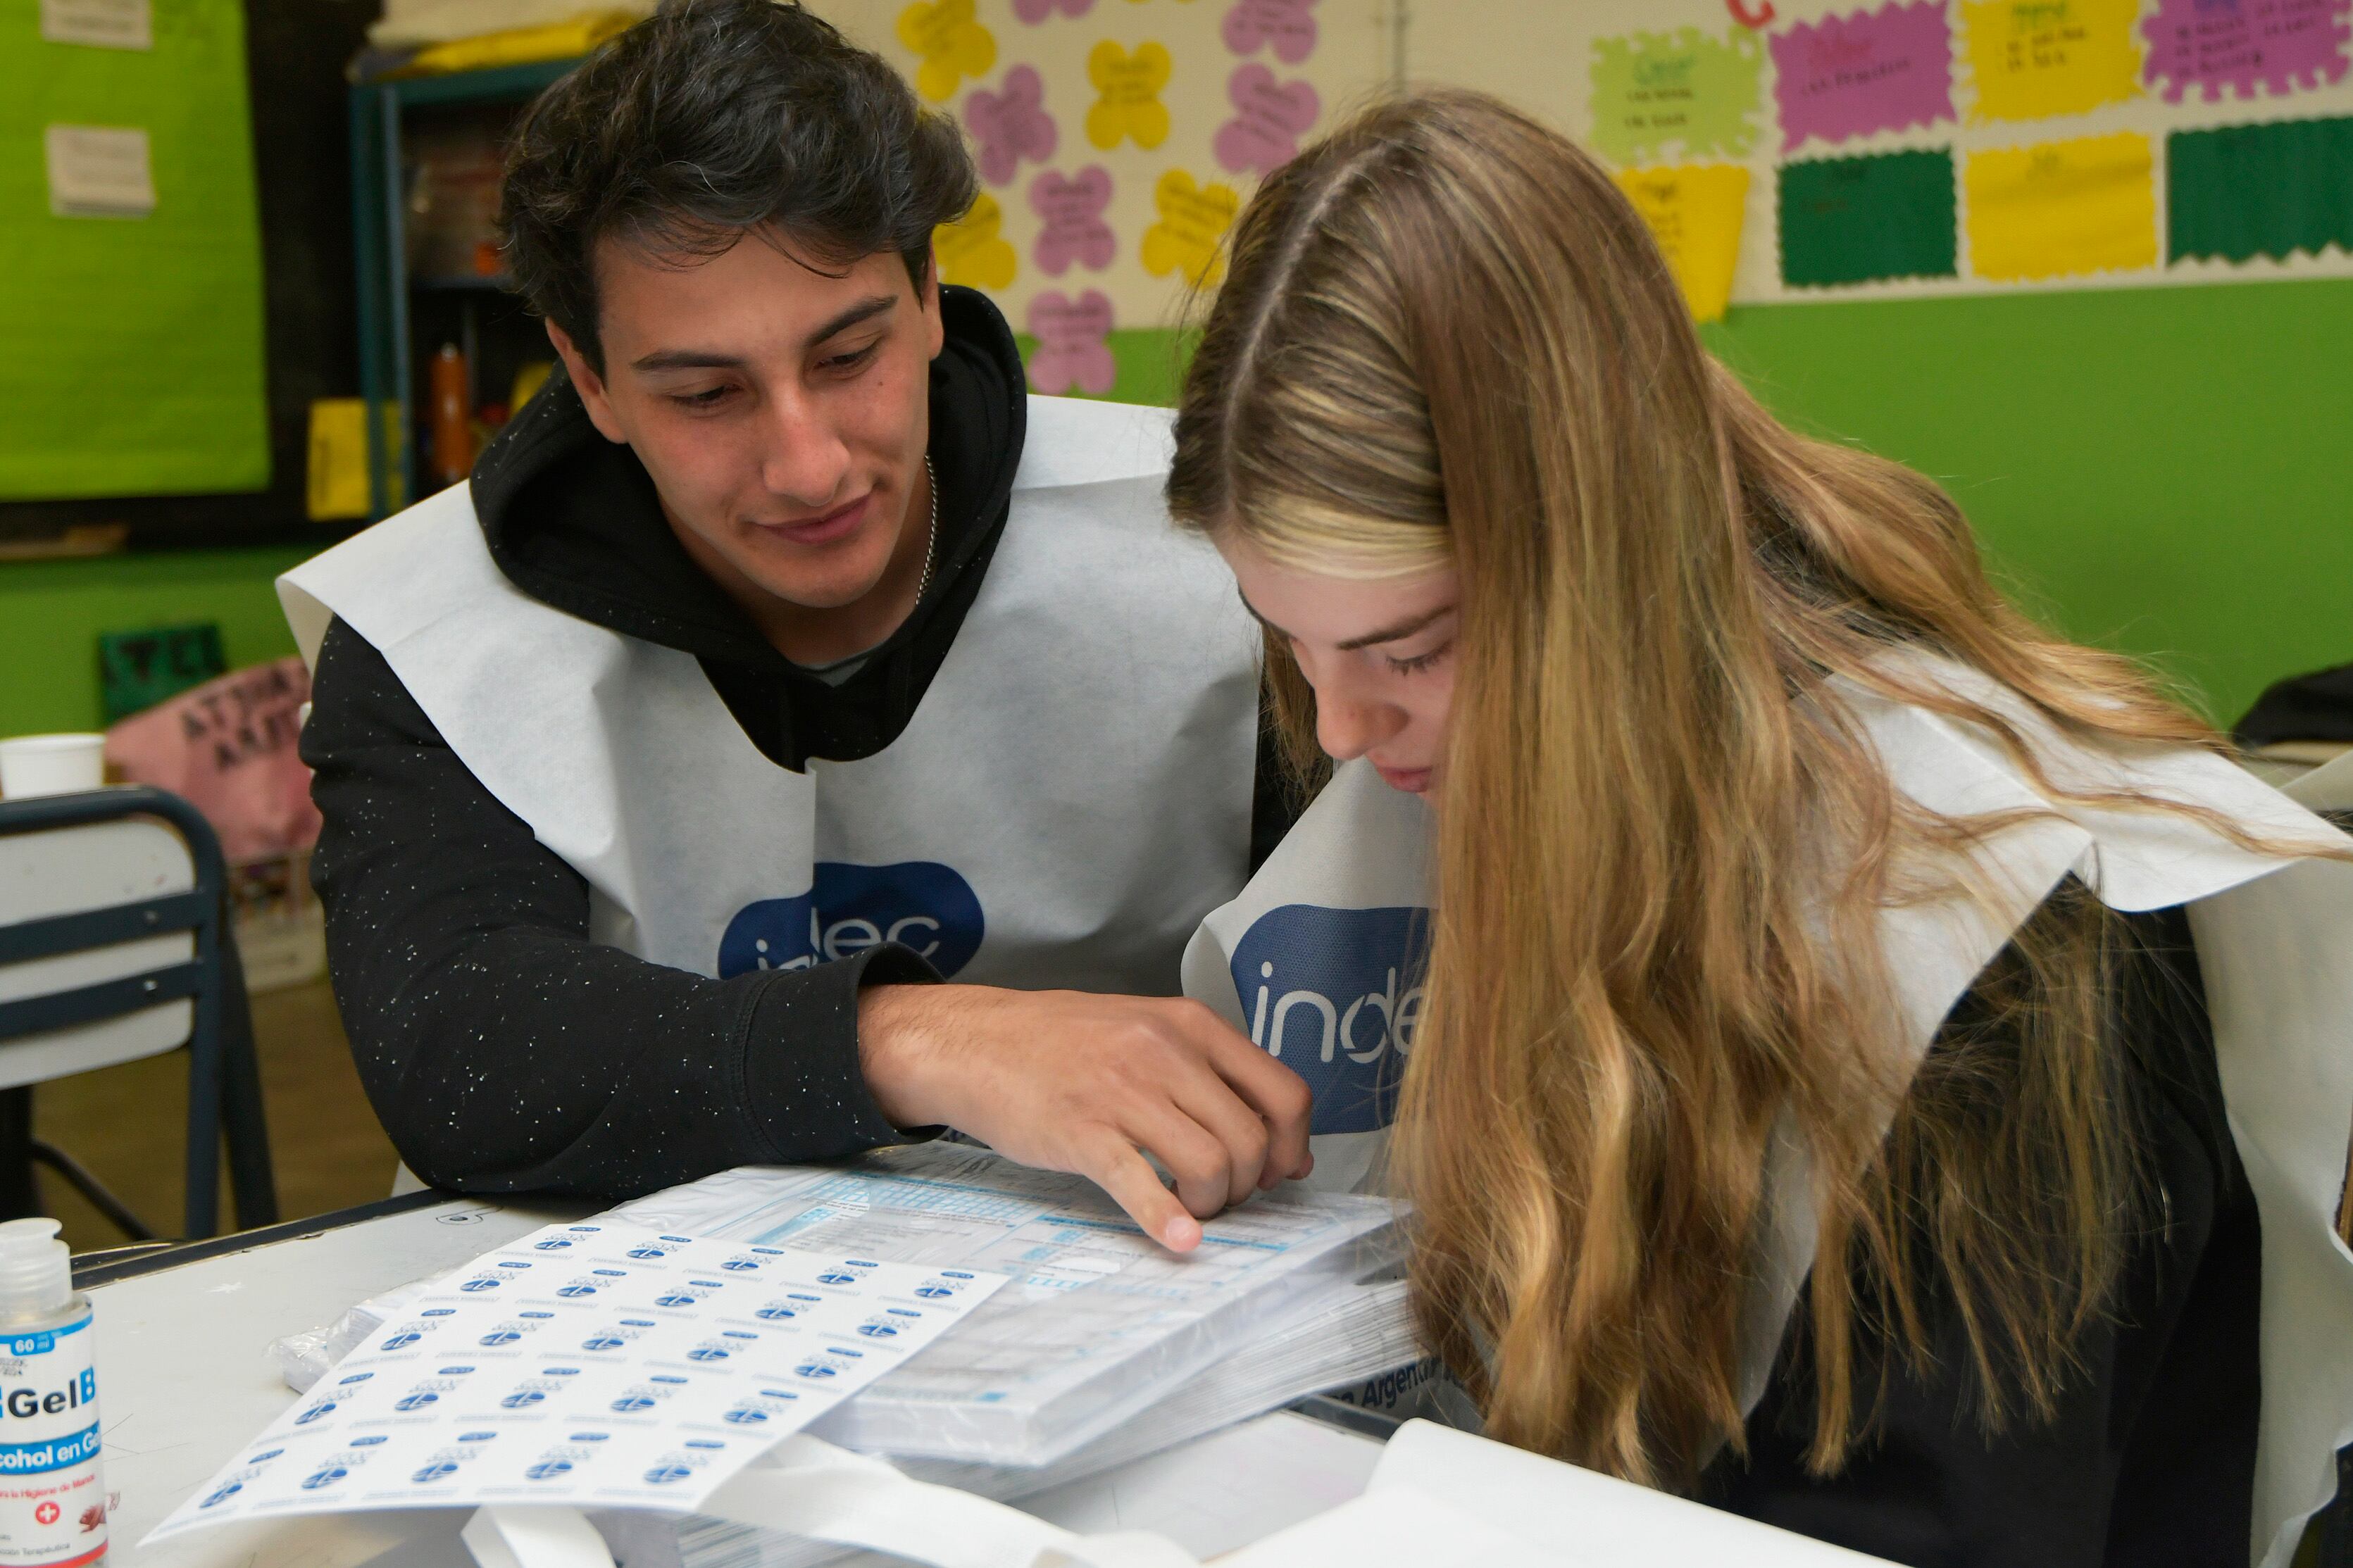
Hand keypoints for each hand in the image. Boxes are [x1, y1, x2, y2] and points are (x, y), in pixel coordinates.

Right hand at [856, 985, 1314, 1251]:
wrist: (976, 1040)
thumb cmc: (1066, 1042)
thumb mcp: (1149, 1029)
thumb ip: (1213, 1074)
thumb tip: (1283, 1147)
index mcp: (1192, 1025)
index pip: (1284, 1092)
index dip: (1291, 1146)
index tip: (1274, 1171)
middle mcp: (1166, 1052)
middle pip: (1251, 1139)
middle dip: (1247, 1184)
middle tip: (1219, 1194)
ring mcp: (1124, 1091)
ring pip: (1210, 1164)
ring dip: (1211, 1203)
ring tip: (1189, 1206)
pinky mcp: (1083, 1132)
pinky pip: (1140, 1184)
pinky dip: (1168, 1220)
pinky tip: (1179, 1239)